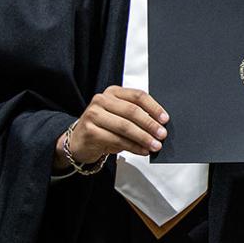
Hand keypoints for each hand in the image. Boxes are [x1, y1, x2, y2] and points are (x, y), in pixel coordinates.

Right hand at [52, 86, 168, 171]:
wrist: (78, 141)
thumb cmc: (103, 128)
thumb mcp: (120, 117)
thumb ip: (137, 117)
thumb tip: (159, 126)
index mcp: (113, 92)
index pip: (138, 96)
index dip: (154, 107)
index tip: (165, 119)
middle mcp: (101, 100)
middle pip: (132, 111)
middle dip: (150, 125)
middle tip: (162, 134)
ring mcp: (93, 115)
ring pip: (125, 126)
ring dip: (143, 137)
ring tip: (155, 145)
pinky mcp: (89, 131)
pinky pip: (117, 140)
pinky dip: (133, 146)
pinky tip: (142, 150)